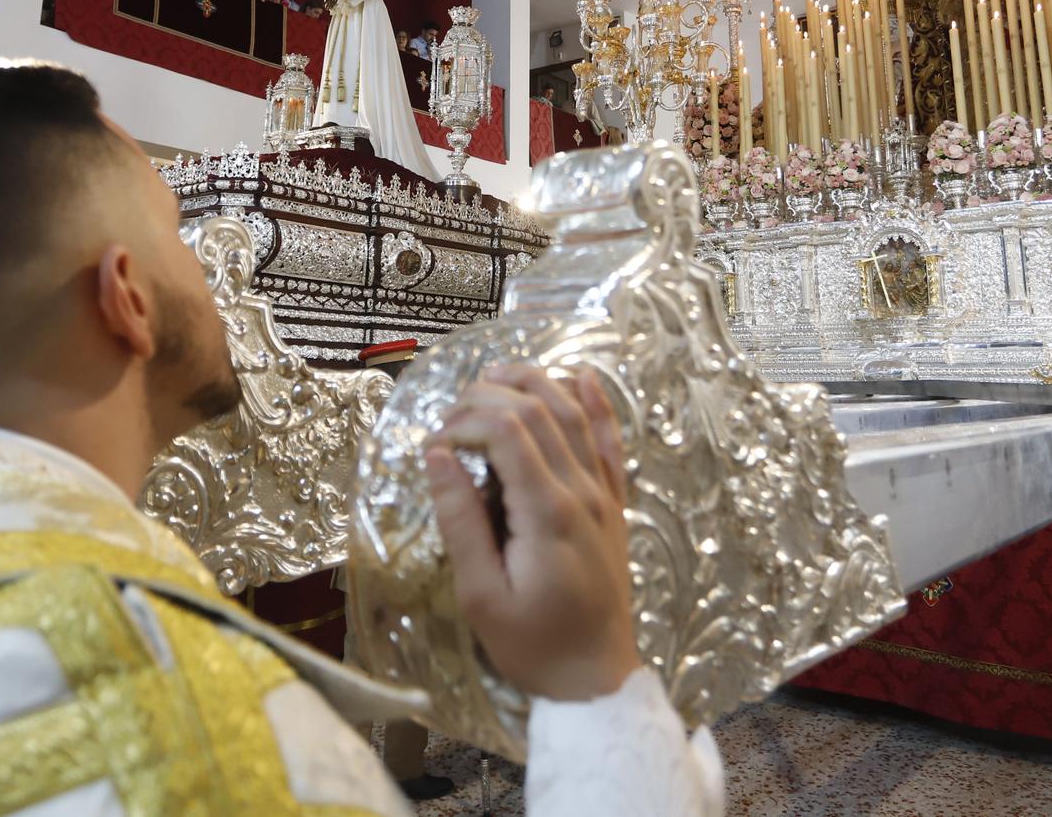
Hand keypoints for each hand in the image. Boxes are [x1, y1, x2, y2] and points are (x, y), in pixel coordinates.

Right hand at [428, 365, 639, 701]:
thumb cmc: (532, 644)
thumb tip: (437, 457)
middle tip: (452, 413)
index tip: (436, 441)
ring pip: (576, 415)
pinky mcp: (615, 504)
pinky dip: (598, 404)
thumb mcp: (481, 596)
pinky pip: (610, 441)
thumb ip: (461, 523)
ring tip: (496, 374)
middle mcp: (583, 491)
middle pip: (541, 410)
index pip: (509, 429)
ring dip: (537, 384)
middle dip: (491, 394)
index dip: (468, 418)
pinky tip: (584, 376)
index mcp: (549, 512)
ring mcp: (605, 495)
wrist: (595, 678)